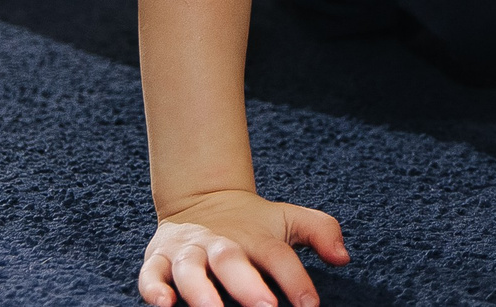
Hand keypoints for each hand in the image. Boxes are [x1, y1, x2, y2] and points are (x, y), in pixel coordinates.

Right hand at [139, 190, 348, 306]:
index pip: (278, 257)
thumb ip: (320, 231)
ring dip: (200, 291)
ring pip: (191, 270)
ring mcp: (189, 251)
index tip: (310, 305)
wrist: (202, 200)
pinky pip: (151, 274)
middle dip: (247, 286)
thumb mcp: (288, 220)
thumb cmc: (253, 225)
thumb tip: (344, 256)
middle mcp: (221, 244)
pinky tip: (163, 303)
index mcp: (256, 237)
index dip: (295, 280)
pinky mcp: (159, 259)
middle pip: (232, 261)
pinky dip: (154, 288)